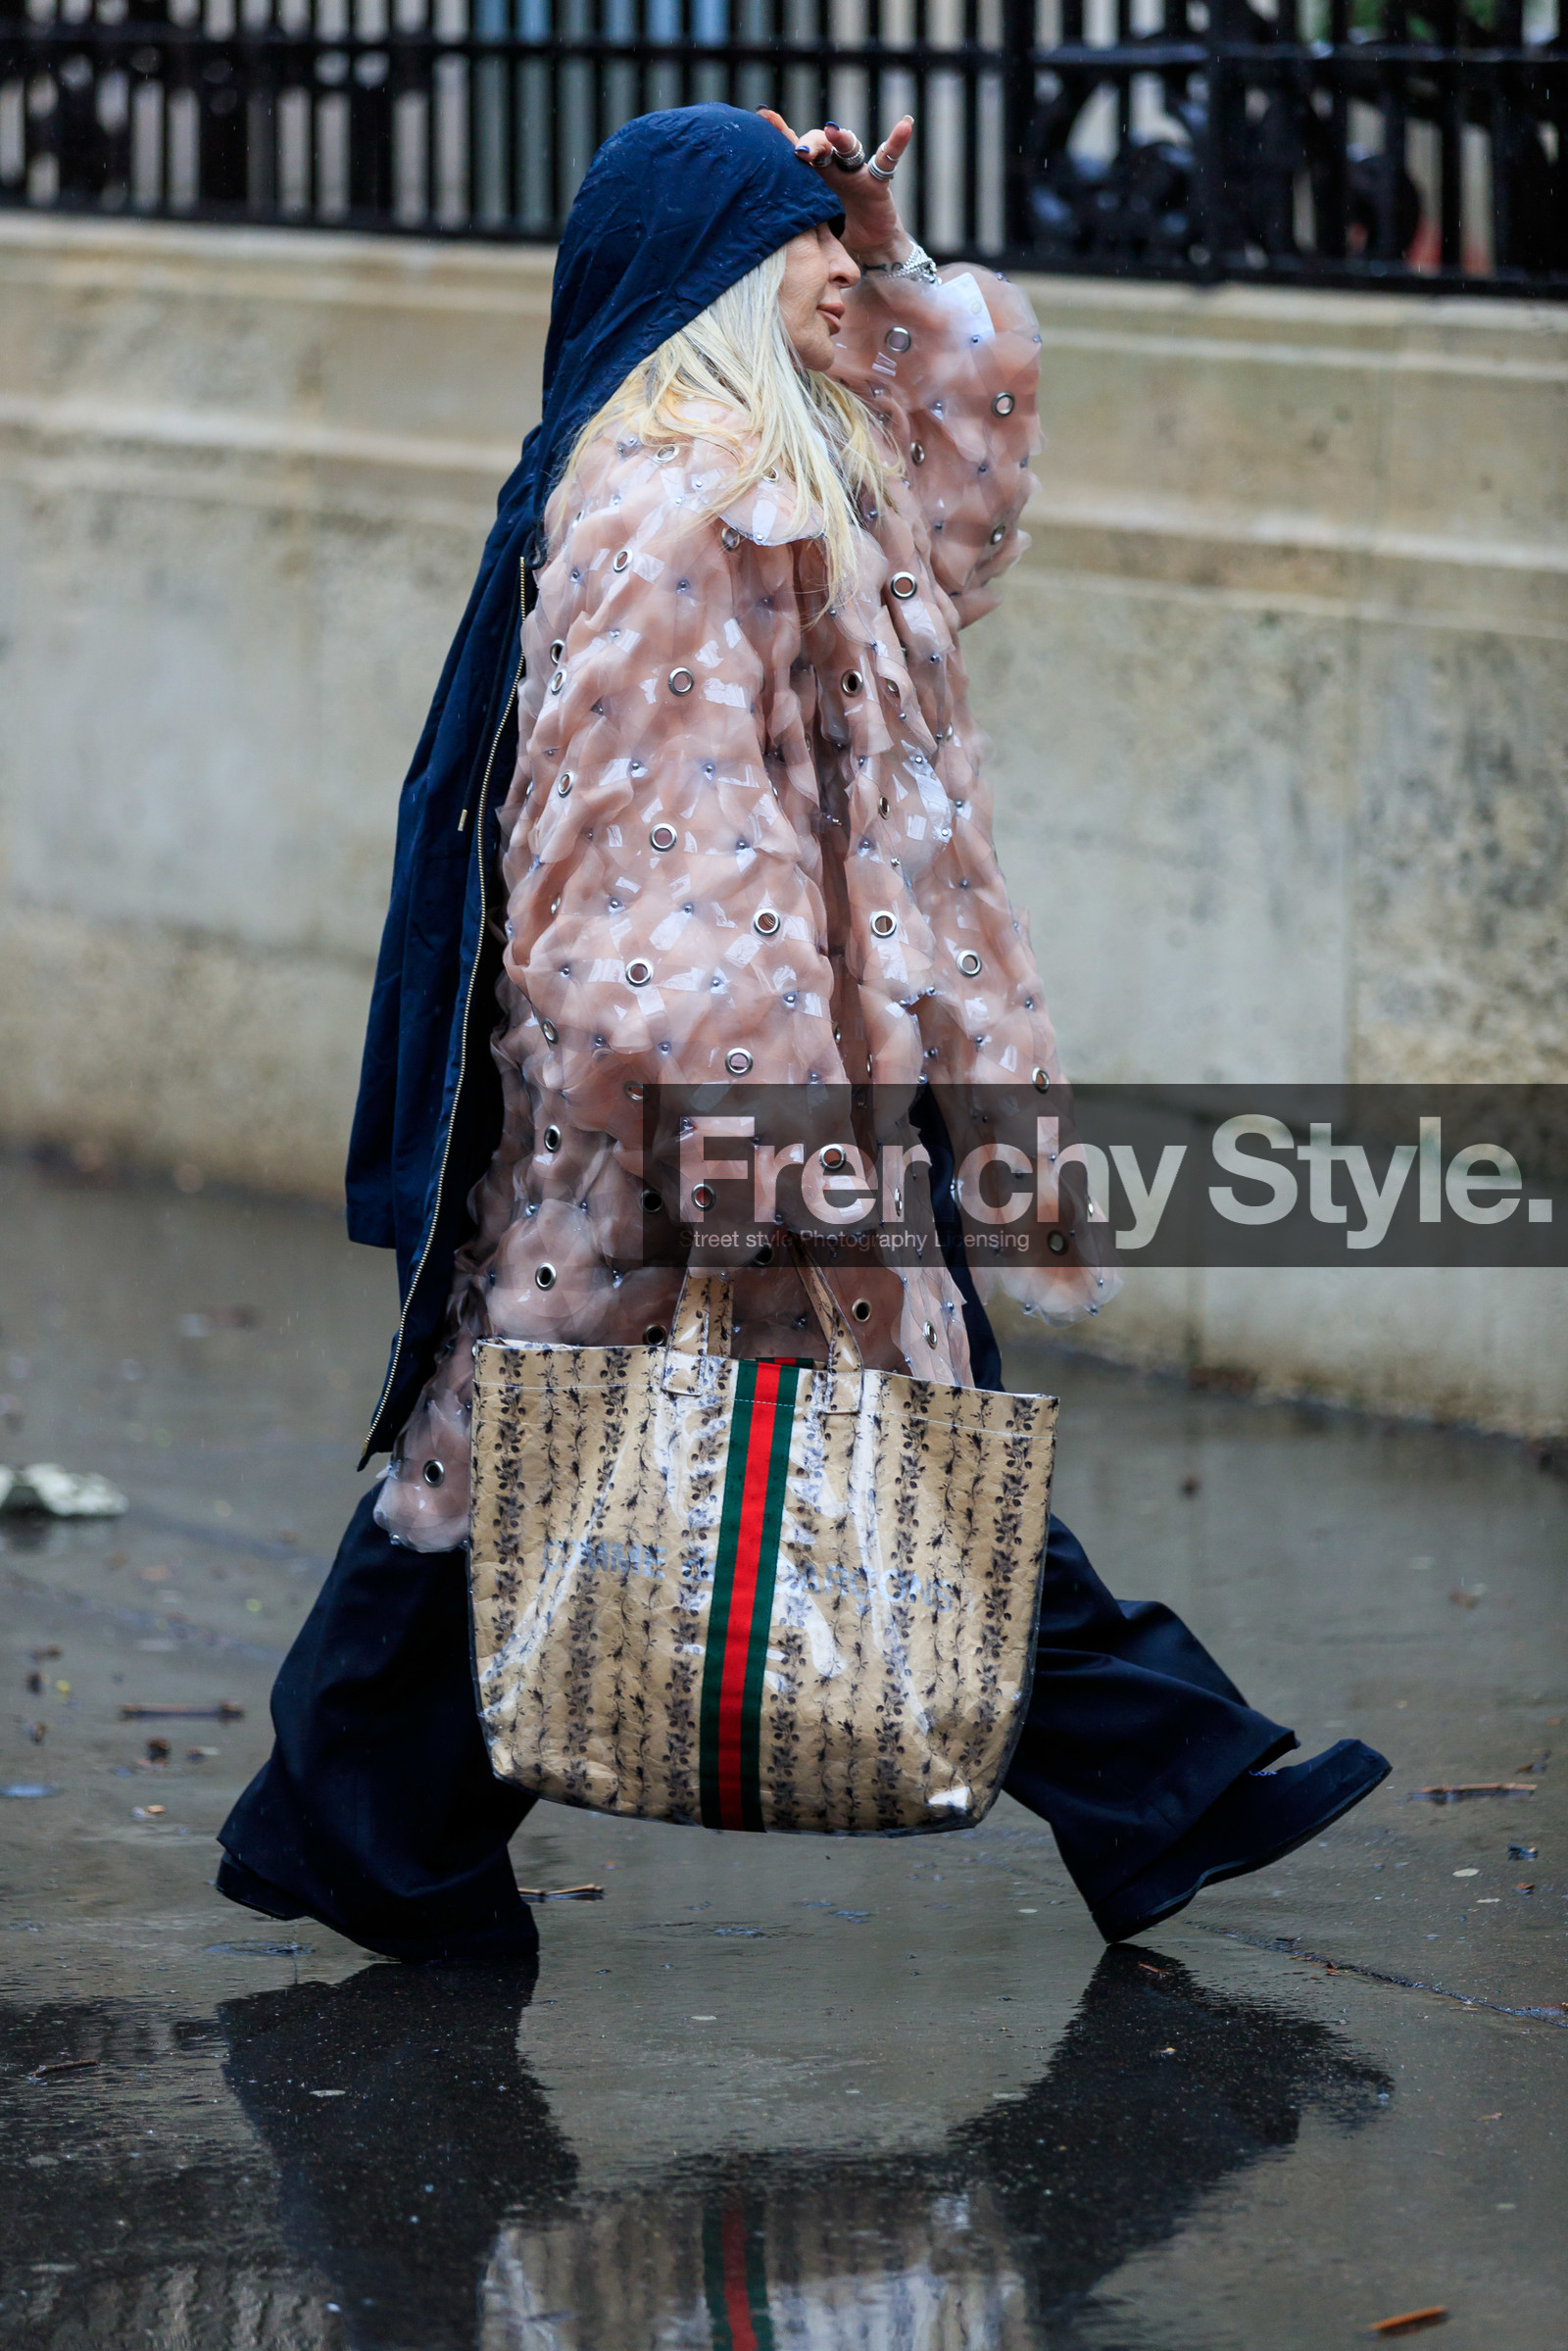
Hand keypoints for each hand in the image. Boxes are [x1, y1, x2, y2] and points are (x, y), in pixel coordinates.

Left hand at [757, 110, 914, 269]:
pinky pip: (888, 158)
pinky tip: (905, 124)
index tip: (764, 115)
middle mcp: (833, 167)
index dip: (782, 132)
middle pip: (820, 144)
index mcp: (813, 176)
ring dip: (841, 138)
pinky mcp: (878, 182)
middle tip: (800, 154)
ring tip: (833, 132)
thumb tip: (759, 222)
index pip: (796, 149)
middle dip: (810, 144)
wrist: (867, 248)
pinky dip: (898, 141)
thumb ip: (794, 215)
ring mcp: (856, 171)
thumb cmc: (835, 233)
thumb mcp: (811, 226)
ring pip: (848, 146)